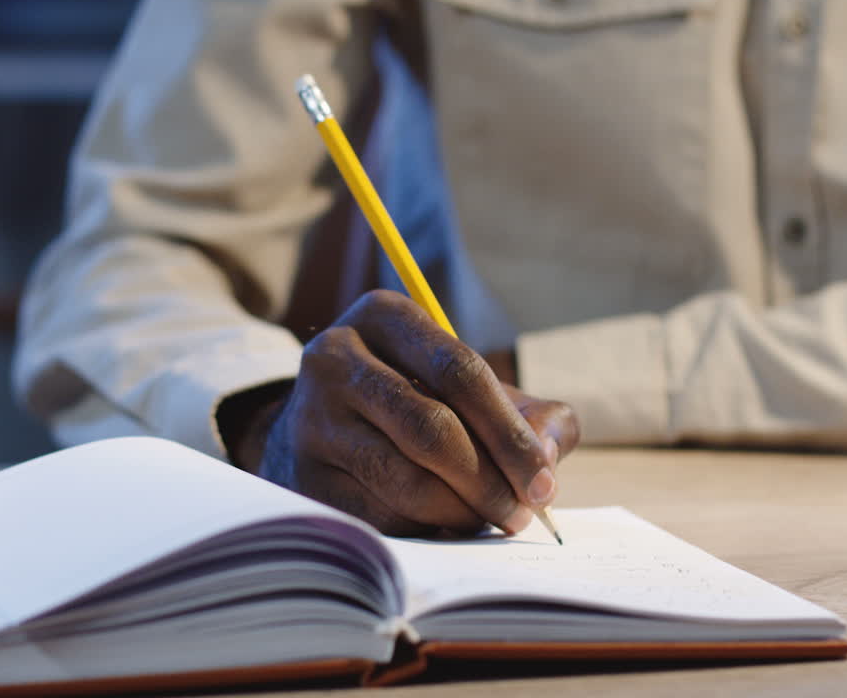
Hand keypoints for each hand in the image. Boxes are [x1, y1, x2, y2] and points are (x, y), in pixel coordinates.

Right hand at [222, 290, 579, 536]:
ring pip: (405, 480)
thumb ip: (529, 412)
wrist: (318, 426)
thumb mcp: (465, 385)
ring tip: (488, 520)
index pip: (459, 370)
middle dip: (489, 480)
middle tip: (521, 512)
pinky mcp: (301, 475)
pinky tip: (444, 526)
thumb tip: (546, 457)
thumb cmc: (414, 400)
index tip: (544, 480)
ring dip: (462, 512)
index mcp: (383, 316)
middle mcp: (334, 357)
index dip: (508, 431)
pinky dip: (424, 530)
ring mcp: (310, 418)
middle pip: (431, 428)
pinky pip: (378, 516)